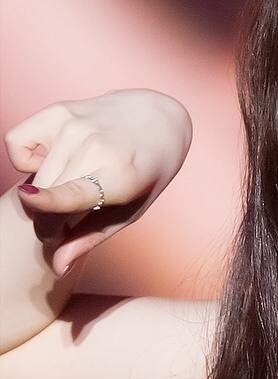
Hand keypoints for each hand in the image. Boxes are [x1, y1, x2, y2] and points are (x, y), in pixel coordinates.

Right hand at [4, 88, 191, 275]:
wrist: (158, 120)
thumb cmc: (145, 175)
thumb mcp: (130, 212)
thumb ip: (90, 239)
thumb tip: (58, 268)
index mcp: (123, 175)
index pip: (78, 189)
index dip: (51, 199)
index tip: (29, 199)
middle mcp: (97, 144)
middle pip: (45, 196)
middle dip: (47, 222)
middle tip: (63, 225)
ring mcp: (75, 123)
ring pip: (33, 177)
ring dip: (40, 195)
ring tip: (68, 186)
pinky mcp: (57, 110)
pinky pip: (17, 143)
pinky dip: (27, 157)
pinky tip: (54, 158)